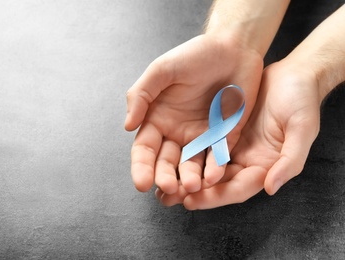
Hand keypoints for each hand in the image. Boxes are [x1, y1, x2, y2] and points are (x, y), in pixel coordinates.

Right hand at [125, 34, 262, 193]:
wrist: (232, 49)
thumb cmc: (194, 56)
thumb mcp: (161, 70)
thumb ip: (141, 95)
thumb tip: (127, 126)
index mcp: (158, 119)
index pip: (145, 149)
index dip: (141, 167)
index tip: (142, 183)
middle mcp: (177, 132)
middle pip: (167, 162)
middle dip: (165, 177)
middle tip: (168, 187)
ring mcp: (202, 137)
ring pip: (192, 165)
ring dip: (191, 178)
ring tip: (192, 186)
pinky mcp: (225, 137)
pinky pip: (218, 157)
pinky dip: (215, 168)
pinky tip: (212, 177)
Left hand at [157, 60, 320, 208]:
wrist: (292, 74)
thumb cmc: (301, 100)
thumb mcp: (302, 128)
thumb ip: (290, 160)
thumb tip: (269, 188)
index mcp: (265, 166)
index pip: (237, 189)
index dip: (214, 197)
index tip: (190, 201)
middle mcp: (245, 160)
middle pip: (216, 183)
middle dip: (191, 191)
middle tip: (166, 197)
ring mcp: (232, 145)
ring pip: (205, 167)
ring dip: (184, 176)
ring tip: (161, 183)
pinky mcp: (222, 130)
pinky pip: (202, 145)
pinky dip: (186, 153)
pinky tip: (169, 157)